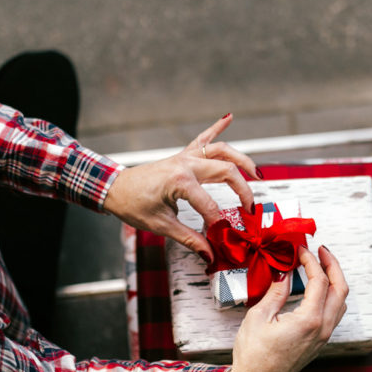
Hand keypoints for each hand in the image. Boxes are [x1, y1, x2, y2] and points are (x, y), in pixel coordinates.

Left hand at [103, 113, 258, 261]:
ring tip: (256, 172)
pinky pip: (202, 139)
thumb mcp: (161, 225)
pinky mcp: (181, 156)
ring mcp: (184, 157)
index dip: (218, 223)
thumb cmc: (132, 204)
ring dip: (241, 159)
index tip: (223, 235)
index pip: (210, 205)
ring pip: (220, 151)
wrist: (114, 189)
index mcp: (180, 181)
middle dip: (243, 190)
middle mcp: (185, 164)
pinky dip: (216, 127)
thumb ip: (189, 239)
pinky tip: (228, 117)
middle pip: (226, 171)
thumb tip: (209, 253)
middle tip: (251, 208)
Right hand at [222, 246, 348, 371]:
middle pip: (341, 289)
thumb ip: (277, 291)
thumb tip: (285, 271)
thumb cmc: (253, 354)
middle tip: (321, 251)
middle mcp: (322, 329)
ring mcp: (323, 337)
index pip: (320, 280)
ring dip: (334, 281)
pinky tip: (316, 289)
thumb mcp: (259, 316)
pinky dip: (330, 296)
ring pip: (340, 303)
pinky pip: (334, 314)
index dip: (311, 260)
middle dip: (333, 266)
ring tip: (319, 266)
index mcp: (309, 321)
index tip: (300, 249)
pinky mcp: (319, 343)